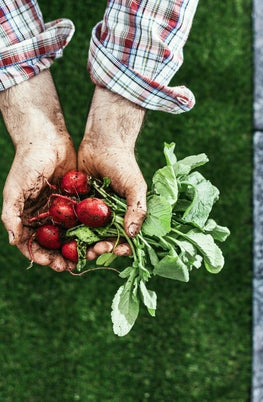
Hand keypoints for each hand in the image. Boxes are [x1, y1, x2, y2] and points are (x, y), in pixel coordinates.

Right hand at [0, 71, 76, 271]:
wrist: (48, 139)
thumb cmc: (27, 164)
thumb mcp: (15, 189)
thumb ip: (11, 215)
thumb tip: (13, 241)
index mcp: (27, 217)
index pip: (33, 244)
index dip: (41, 256)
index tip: (53, 264)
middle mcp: (45, 216)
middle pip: (54, 243)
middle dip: (62, 256)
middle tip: (72, 266)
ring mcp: (62, 209)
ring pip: (70, 234)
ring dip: (77, 247)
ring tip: (87, 256)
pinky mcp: (77, 200)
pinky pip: (84, 219)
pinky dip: (89, 229)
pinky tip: (98, 238)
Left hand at [78, 86, 146, 238]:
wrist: (102, 143)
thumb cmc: (124, 165)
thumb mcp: (135, 187)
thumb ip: (137, 209)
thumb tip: (132, 234)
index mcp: (125, 216)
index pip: (125, 238)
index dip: (121, 247)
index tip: (117, 249)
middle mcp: (108, 218)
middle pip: (104, 240)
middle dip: (99, 249)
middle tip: (93, 251)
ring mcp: (91, 213)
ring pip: (86, 235)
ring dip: (82, 245)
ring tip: (77, 250)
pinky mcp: (75, 205)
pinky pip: (71, 222)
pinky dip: (67, 231)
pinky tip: (64, 238)